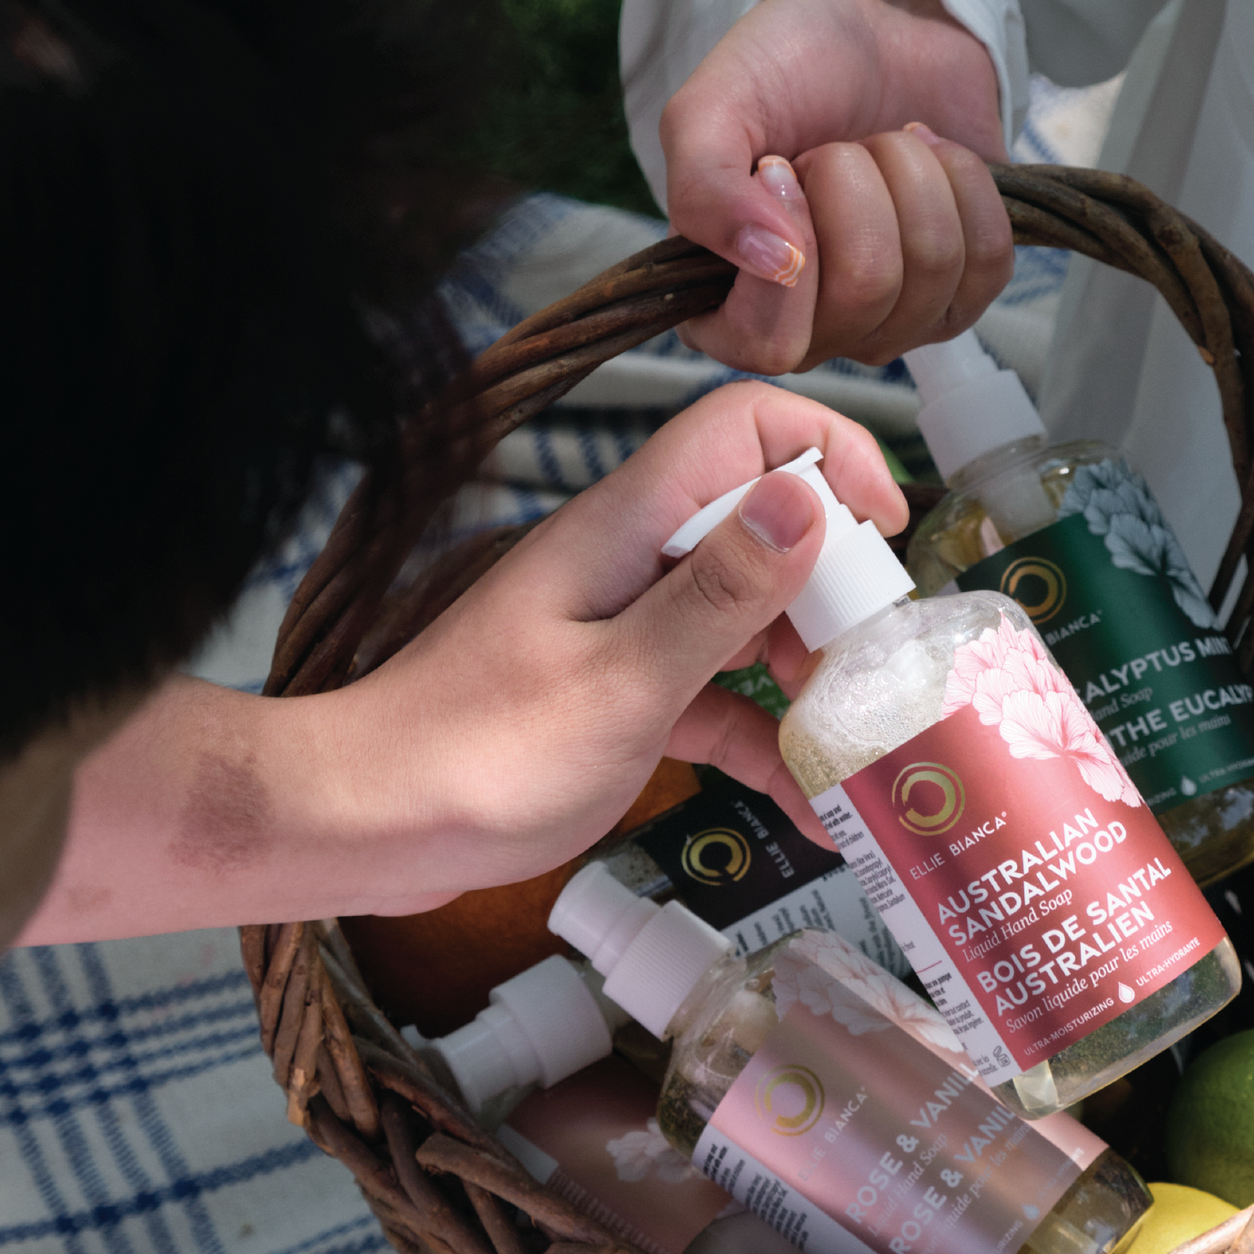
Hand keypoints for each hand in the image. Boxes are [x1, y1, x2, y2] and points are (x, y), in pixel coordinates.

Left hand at [26, 385, 907, 938]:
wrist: (367, 827)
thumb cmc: (475, 756)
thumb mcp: (623, 682)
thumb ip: (720, 596)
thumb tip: (808, 499)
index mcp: (628, 528)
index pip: (745, 427)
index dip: (829, 450)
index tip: (885, 530)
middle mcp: (633, 560)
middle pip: (768, 525)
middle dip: (841, 586)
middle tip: (880, 665)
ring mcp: (627, 626)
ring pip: (752, 616)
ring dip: (813, 672)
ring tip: (864, 743)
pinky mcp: (621, 693)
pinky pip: (718, 697)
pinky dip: (766, 741)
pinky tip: (814, 806)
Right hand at [660, 0, 1013, 372]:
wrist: (871, 23)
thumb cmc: (780, 72)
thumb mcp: (710, 111)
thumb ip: (704, 190)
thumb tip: (773, 263)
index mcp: (726, 308)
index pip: (769, 342)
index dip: (792, 246)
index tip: (780, 167)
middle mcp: (810, 330)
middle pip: (865, 293)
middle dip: (857, 187)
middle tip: (833, 149)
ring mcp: (892, 319)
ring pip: (932, 271)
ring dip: (910, 176)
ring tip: (878, 146)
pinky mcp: (961, 289)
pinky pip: (988, 262)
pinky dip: (964, 184)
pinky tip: (929, 158)